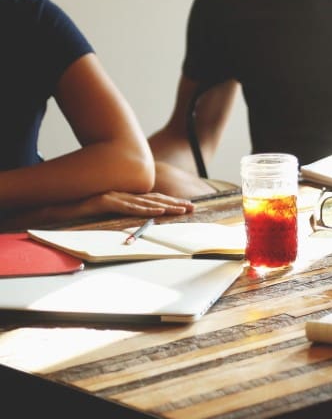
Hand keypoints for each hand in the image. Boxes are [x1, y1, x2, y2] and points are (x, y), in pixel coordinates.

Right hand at [57, 191, 194, 219]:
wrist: (51, 207)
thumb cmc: (75, 212)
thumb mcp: (102, 214)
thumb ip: (118, 215)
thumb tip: (135, 224)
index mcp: (122, 197)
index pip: (151, 200)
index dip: (170, 202)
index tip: (186, 206)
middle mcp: (120, 194)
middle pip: (153, 199)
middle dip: (174, 203)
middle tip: (193, 207)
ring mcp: (112, 196)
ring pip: (144, 202)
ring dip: (165, 206)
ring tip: (182, 210)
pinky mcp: (103, 201)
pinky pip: (127, 206)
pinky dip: (143, 209)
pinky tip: (156, 211)